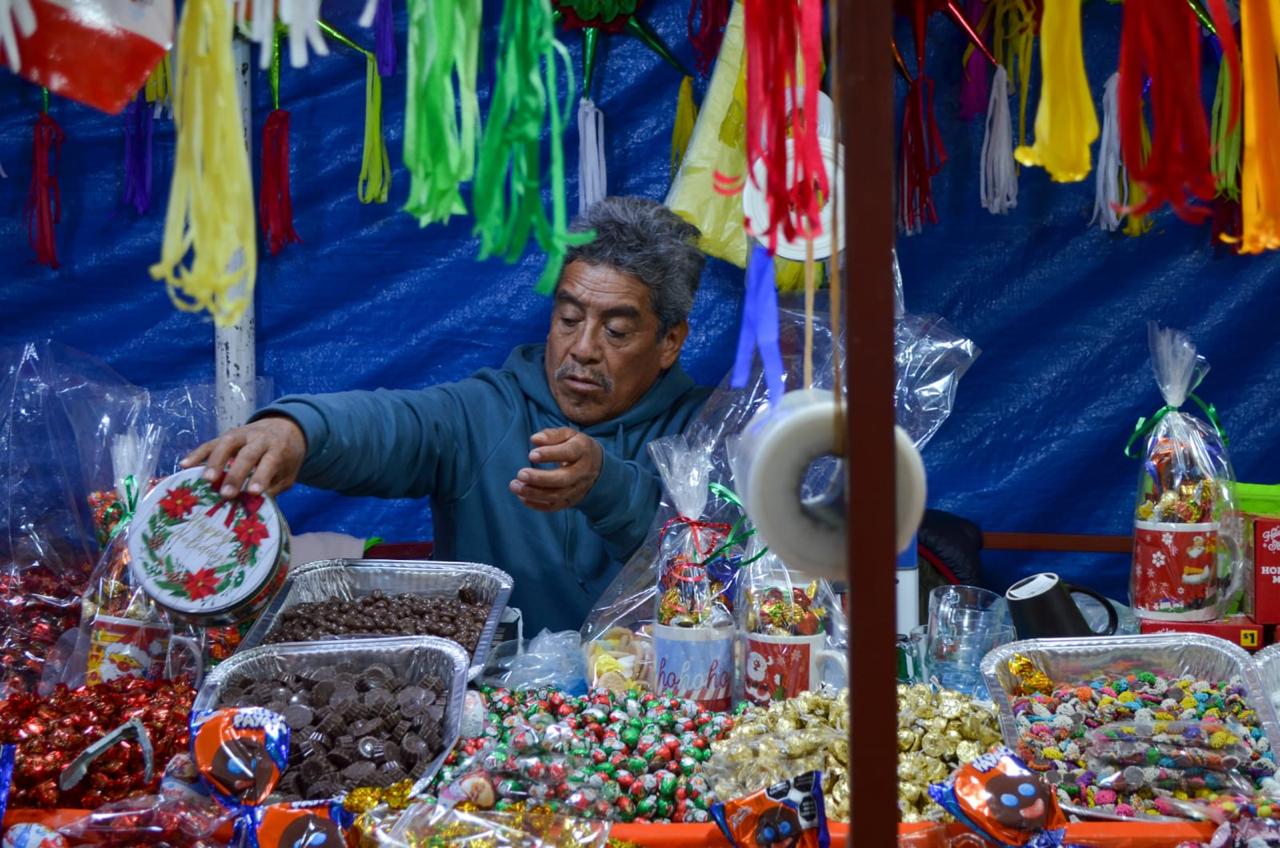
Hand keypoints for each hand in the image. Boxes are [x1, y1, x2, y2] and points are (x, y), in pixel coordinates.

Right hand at [180, 415, 306, 497]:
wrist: (286, 427)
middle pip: (247, 454)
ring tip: (205, 480)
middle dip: (236, 474)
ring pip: (227, 443)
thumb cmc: (285, 458)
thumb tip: (254, 506)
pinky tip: (185, 465)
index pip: (270, 462)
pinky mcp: (228, 435)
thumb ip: (273, 487)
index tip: (253, 492)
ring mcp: (242, 435)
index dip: (261, 476)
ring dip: (215, 461)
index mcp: (278, 449)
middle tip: (226, 494)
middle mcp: (260, 439)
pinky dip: (198, 453)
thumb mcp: (288, 474)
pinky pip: (211, 443)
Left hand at [509, 428, 602, 511]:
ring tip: (515, 486)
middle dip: (540, 479)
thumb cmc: (577, 446)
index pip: (569, 453)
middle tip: (520, 474)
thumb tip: (535, 439)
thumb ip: (552, 435)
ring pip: (557, 495)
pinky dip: (537, 505)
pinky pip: (554, 506)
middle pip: (563, 479)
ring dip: (534, 493)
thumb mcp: (568, 434)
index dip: (550, 455)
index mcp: (582, 451)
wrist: (598, 466)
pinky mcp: (571, 500)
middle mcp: (582, 472)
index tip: (531, 455)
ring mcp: (578, 489)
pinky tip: (522, 497)